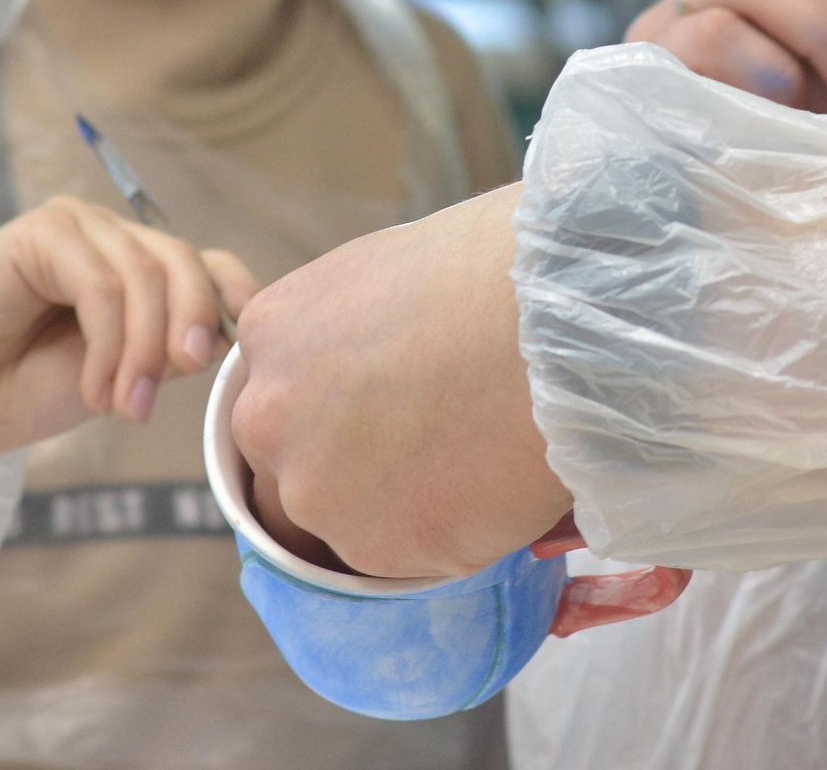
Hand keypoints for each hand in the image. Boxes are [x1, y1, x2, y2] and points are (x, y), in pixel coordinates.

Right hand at [0, 195, 257, 491]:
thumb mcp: (118, 375)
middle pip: (185, 264)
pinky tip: (94, 390)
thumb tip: (224, 335)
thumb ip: (167, 349)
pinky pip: (101, 283)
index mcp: (134, 266)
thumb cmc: (20, 390)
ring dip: (141, 353)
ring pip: (146, 277)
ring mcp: (75, 227)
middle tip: (158, 403)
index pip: (208, 264)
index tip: (245, 348)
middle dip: (184, 335)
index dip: (234, 296)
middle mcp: (109, 237)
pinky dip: (109, 344)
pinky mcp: (40, 230)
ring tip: (123, 408)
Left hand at [229, 187, 570, 579]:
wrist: (558, 321)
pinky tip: (491, 491)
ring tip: (471, 471)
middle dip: (349, 471)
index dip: (336, 415)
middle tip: (425, 457)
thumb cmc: (498, 269)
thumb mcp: (391, 271)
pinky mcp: (372, 546)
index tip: (386, 416)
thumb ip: (355, 332)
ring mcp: (315, 487)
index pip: (282, 400)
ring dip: (395, 511)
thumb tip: (377, 369)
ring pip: (342, 522)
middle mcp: (268, 414)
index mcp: (272, 332)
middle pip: (292, 468)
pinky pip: (401, 557)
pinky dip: (442, 538)